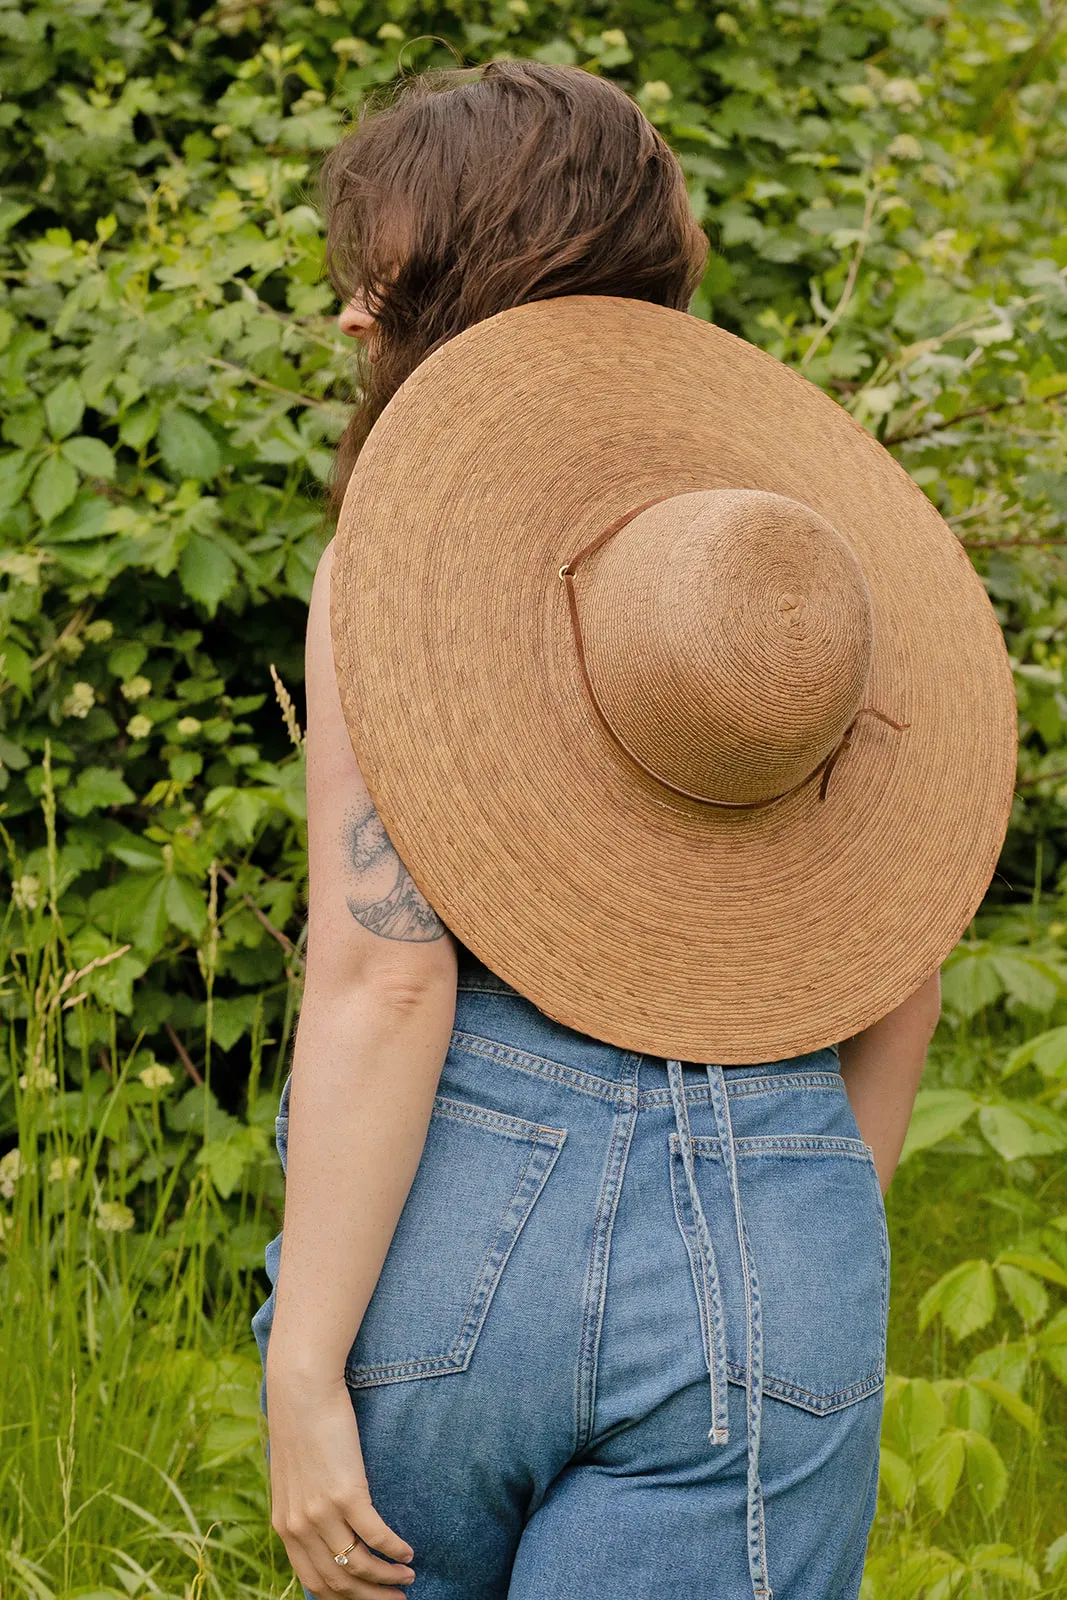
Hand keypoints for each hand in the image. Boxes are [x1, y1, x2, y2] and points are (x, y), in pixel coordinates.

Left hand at [265, 1368, 415, 1596]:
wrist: (302, 1391)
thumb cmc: (301, 1427)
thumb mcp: (292, 1478)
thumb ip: (303, 1508)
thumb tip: (324, 1532)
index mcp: (285, 1526)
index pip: (314, 1582)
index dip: (344, 1598)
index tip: (367, 1599)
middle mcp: (300, 1527)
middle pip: (338, 1583)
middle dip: (370, 1598)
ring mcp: (322, 1512)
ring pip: (358, 1566)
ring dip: (387, 1579)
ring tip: (407, 1579)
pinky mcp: (346, 1493)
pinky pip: (376, 1536)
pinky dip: (395, 1551)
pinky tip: (408, 1553)